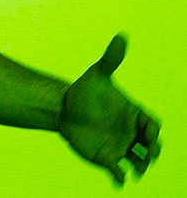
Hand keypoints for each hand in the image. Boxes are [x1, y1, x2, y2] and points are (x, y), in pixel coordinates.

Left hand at [58, 34, 161, 185]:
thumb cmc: (84, 90)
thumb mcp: (98, 74)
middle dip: (152, 153)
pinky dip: (120, 179)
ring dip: (140, 168)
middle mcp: (130, 133)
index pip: (152, 126)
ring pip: (139, 163)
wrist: (63, 108)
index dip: (153, 132)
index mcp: (133, 114)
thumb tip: (121, 36)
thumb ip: (111, 59)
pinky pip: (119, 174)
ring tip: (134, 169)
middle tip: (146, 155)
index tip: (148, 135)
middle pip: (151, 148)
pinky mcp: (106, 159)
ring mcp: (120, 147)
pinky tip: (117, 180)